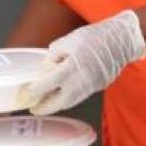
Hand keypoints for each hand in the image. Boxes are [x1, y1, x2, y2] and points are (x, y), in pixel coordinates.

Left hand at [16, 10, 145, 114]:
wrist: (121, 40)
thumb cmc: (94, 37)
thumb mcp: (67, 41)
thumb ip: (53, 57)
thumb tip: (44, 68)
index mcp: (71, 68)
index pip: (47, 84)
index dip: (34, 91)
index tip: (24, 96)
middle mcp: (81, 81)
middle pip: (59, 102)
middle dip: (44, 108)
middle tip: (33, 108)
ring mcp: (91, 87)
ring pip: (70, 101)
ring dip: (56, 105)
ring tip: (44, 104)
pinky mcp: (98, 87)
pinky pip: (80, 96)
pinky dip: (68, 99)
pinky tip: (61, 96)